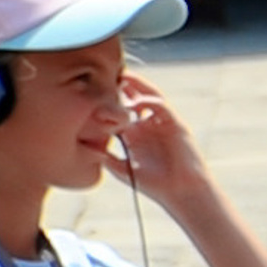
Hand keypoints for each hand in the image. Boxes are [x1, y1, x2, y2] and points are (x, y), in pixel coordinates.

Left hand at [101, 77, 208, 204]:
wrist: (181, 192)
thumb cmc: (154, 185)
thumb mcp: (123, 170)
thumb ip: (107, 159)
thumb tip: (86, 150)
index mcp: (135, 135)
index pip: (119, 112)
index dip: (107, 102)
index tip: (90, 94)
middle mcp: (148, 125)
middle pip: (134, 99)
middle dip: (122, 87)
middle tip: (105, 75)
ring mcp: (162, 123)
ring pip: (149, 97)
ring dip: (137, 86)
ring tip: (123, 77)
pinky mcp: (176, 125)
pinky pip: (162, 107)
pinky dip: (149, 101)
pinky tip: (136, 102)